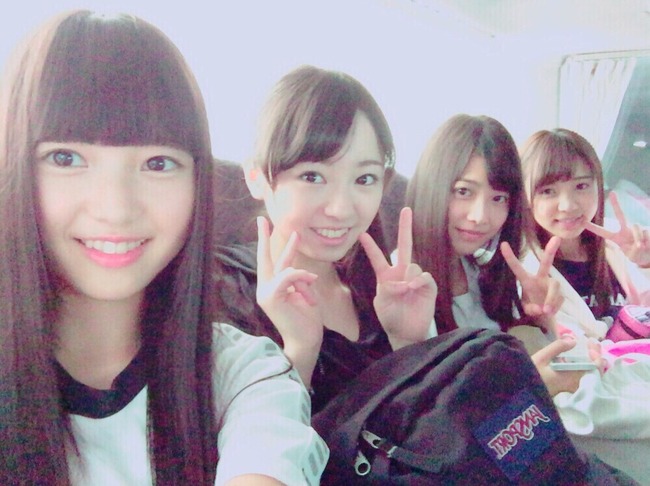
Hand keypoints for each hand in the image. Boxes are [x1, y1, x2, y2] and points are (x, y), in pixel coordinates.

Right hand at [255, 217, 322, 384]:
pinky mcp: (270, 296)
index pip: (270, 260)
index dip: (268, 242)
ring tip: (310, 297)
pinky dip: (302, 280)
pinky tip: (308, 296)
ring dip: (304, 281)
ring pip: (285, 269)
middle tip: (262, 219)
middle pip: (264, 257)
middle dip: (264, 237)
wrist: (306, 340)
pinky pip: (288, 275)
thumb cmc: (307, 319)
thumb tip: (301, 271)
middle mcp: (264, 288)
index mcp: (272, 286)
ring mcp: (264, 292)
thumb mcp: (304, 293)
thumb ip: (298, 279)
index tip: (266, 224)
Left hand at [359, 207, 436, 349]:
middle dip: (405, 227)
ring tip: (404, 293)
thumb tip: (402, 281)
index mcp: (386, 276)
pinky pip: (423, 276)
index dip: (370, 247)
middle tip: (406, 210)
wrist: (405, 333)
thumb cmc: (391, 317)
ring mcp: (415, 278)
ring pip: (411, 265)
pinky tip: (413, 289)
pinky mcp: (428, 286)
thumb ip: (388, 289)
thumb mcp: (382, 303)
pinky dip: (417, 282)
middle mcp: (401, 273)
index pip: (377, 258)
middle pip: (404, 246)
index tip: (362, 234)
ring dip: (406, 279)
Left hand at [501, 236, 562, 320]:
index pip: (516, 268)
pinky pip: (559, 299)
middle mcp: (540, 279)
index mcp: (527, 281)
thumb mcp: (527, 311)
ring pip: (555, 287)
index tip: (503, 244)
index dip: (510, 257)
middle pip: (546, 263)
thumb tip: (539, 309)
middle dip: (550, 251)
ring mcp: (551, 284)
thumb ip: (531, 310)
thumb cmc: (532, 308)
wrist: (545, 317)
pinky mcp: (561, 292)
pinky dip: (554, 307)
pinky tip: (550, 312)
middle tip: (556, 238)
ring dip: (551, 299)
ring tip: (546, 311)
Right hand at [531, 334, 601, 395]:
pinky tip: (580, 362)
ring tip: (589, 351)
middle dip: (596, 357)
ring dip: (591, 363)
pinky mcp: (567, 389)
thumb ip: (557, 347)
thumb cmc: (531, 375)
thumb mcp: (541, 358)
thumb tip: (573, 339)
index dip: (596, 354)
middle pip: (595, 372)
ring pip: (590, 376)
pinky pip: (584, 379)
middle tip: (593, 344)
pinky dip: (586, 369)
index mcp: (573, 377)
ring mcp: (573, 388)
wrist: (522, 394)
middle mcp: (576, 384)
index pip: (594, 367)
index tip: (591, 343)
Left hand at [585, 191, 649, 267]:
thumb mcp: (632, 256)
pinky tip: (648, 244)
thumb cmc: (638, 255)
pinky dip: (647, 240)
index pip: (603, 232)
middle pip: (620, 215)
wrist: (649, 254)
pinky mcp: (647, 228)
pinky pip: (646, 232)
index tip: (583, 221)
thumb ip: (634, 250)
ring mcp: (637, 228)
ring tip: (642, 246)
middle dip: (616, 204)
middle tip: (612, 192)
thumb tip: (640, 243)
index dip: (593, 228)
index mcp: (617, 238)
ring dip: (639, 239)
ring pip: (637, 227)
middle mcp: (625, 230)